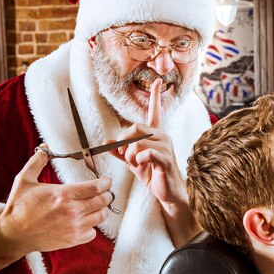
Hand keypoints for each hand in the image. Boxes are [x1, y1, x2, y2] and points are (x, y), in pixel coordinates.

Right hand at [0, 147, 112, 270]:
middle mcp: (71, 211)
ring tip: (96, 205)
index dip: (105, 182)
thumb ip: (37, 162)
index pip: (95, 187)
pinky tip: (85, 220)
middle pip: (103, 201)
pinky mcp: (72, 240)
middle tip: (104, 192)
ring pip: (101, 216)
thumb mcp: (24, 180)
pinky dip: (92, 226)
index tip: (106, 180)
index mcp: (62, 194)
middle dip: (107, 194)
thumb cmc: (18, 208)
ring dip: (102, 209)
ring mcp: (73, 227)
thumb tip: (45, 147)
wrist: (13, 234)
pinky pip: (93, 232)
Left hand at [108, 79, 185, 205]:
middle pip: (135, 128)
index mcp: (155, 134)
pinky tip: (142, 166)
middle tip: (126, 156)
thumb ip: (120, 151)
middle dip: (124, 142)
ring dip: (130, 156)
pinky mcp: (165, 158)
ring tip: (136, 164)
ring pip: (137, 142)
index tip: (156, 81)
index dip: (154, 96)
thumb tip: (106, 142)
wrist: (167, 192)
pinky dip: (139, 160)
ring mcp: (165, 146)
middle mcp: (162, 136)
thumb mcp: (133, 162)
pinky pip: (146, 153)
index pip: (155, 111)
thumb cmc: (152, 175)